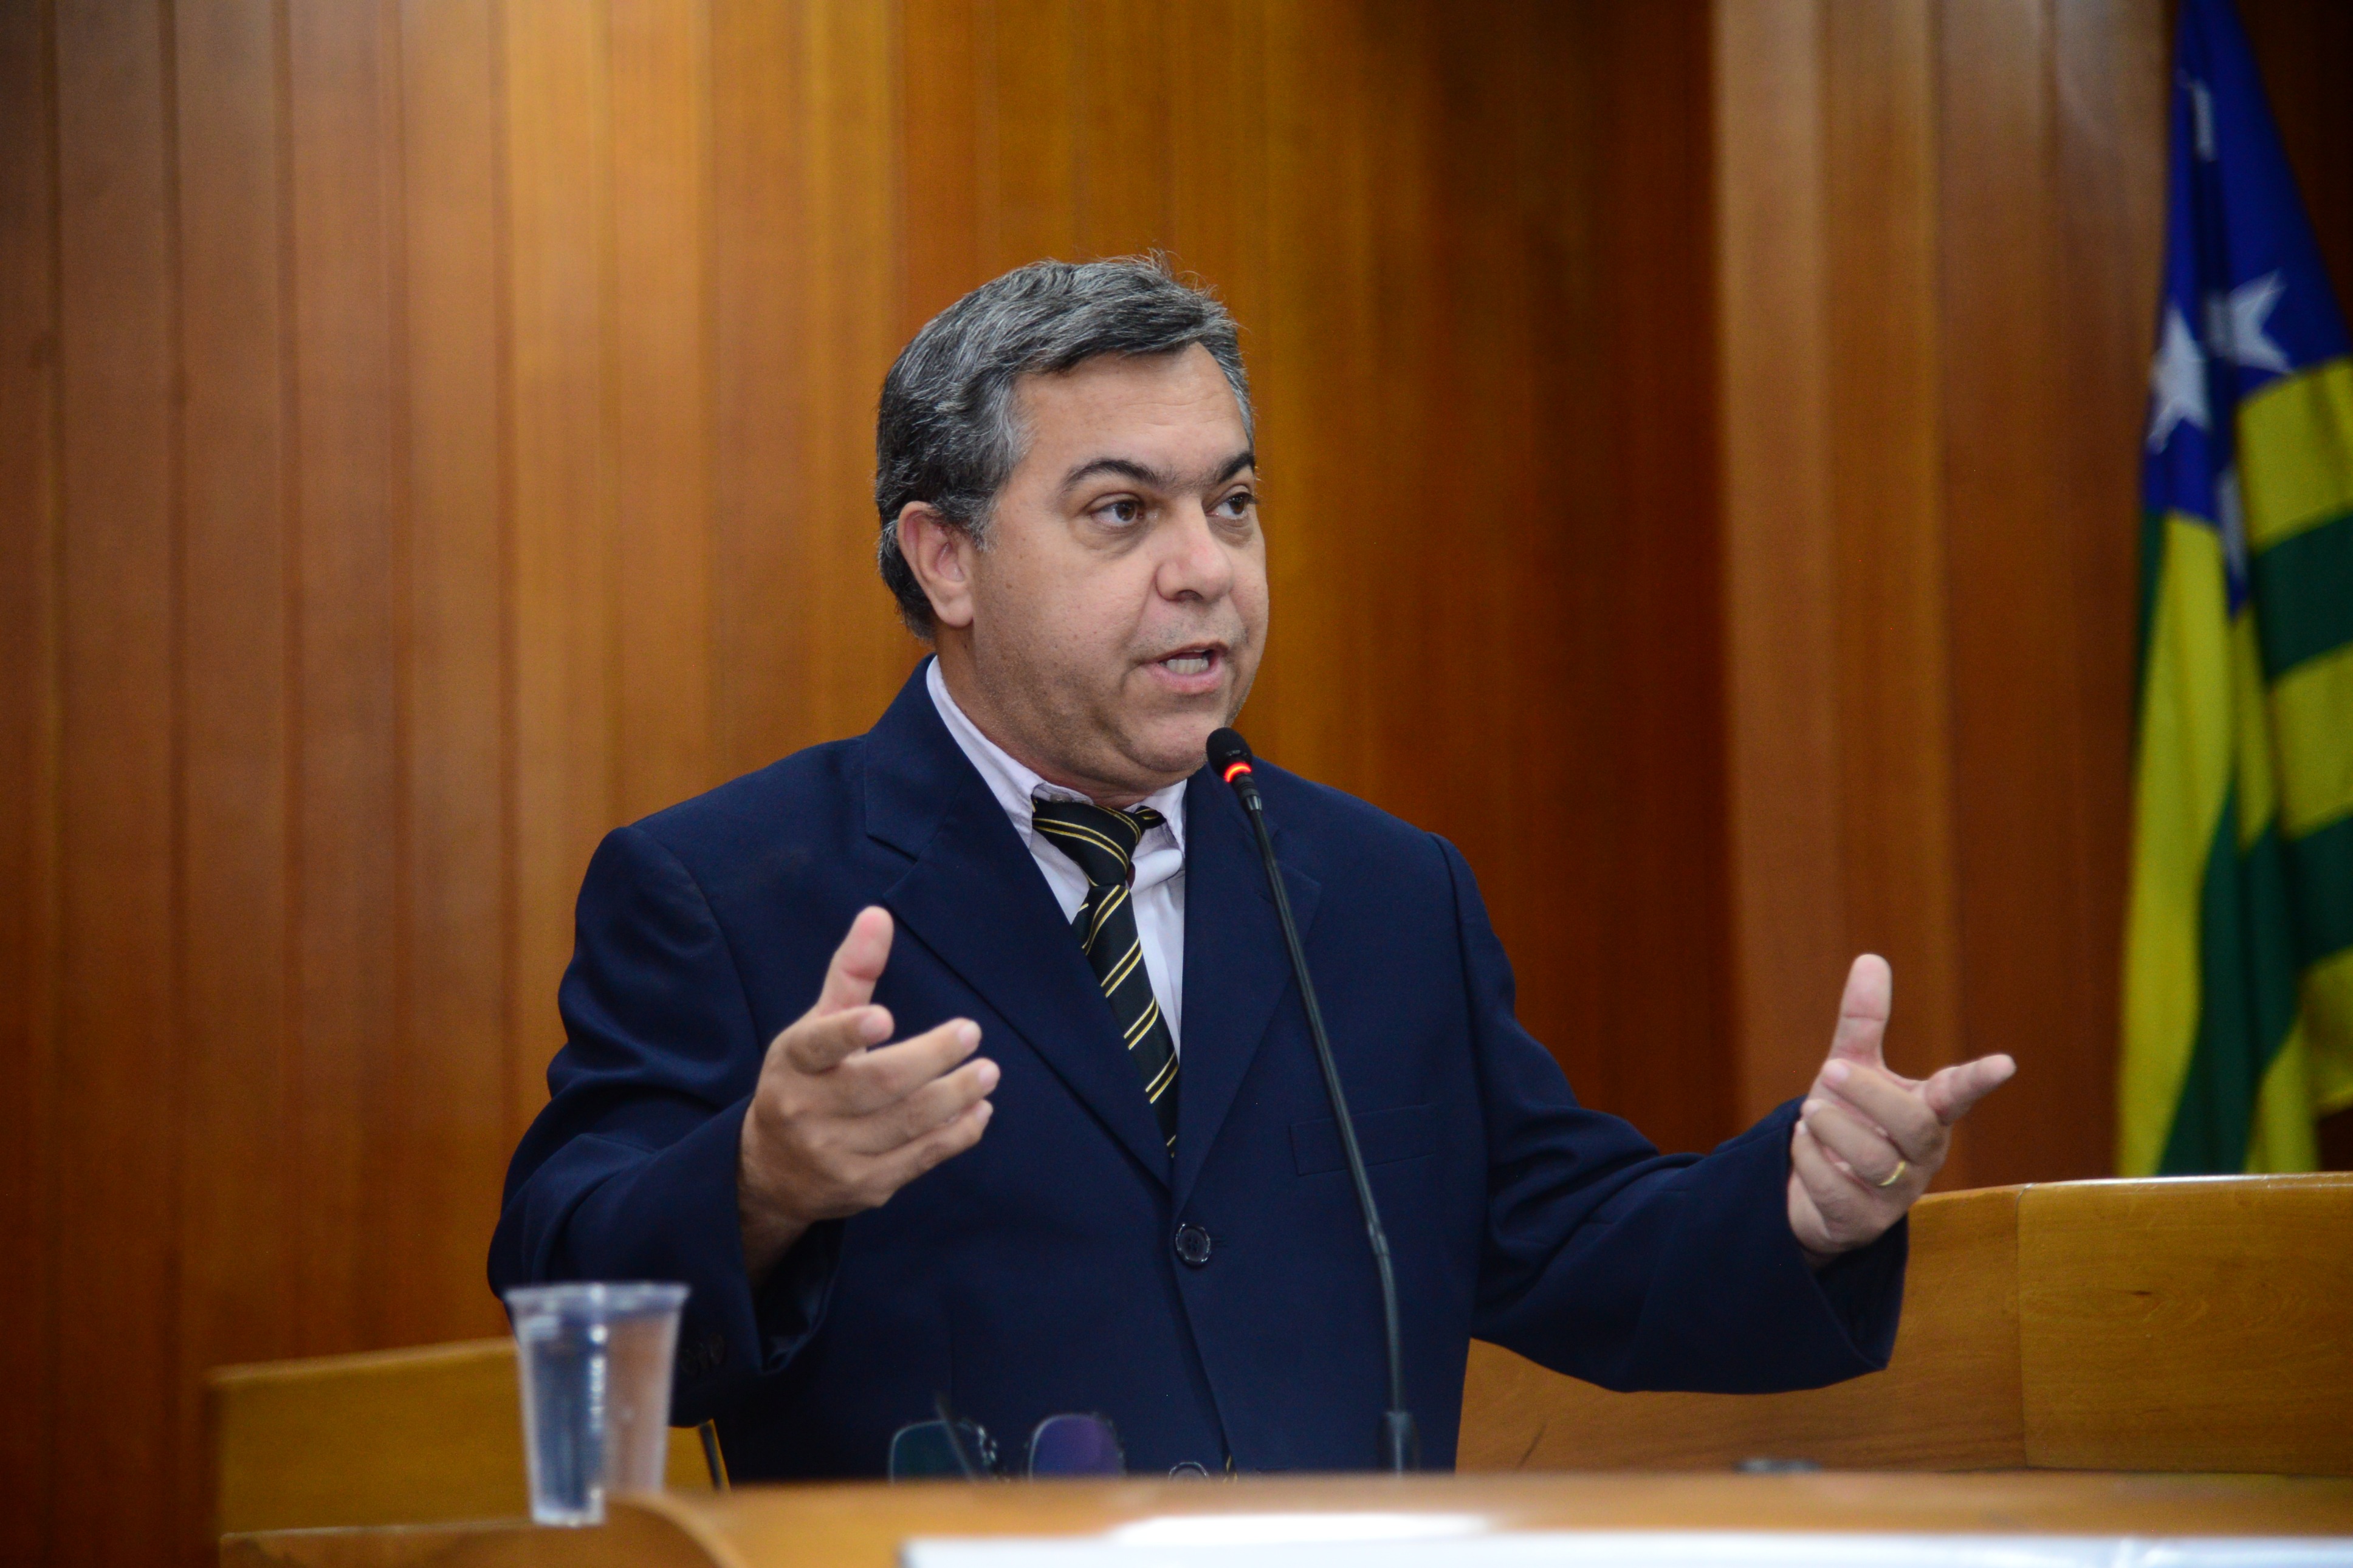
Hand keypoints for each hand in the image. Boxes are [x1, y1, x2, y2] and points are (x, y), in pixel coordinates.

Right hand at [737, 906, 996, 1283]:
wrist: (772, 1170)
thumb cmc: (805, 1080)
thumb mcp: (814, 1027)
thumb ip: (851, 974)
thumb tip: (879, 915)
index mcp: (793, 1063)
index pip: (817, 1044)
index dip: (849, 1032)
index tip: (884, 1018)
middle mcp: (806, 1110)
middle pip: (877, 1084)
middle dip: (931, 1059)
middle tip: (971, 1034)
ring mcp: (834, 1154)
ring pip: (906, 1123)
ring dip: (955, 1096)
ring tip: (987, 1073)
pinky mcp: (863, 1187)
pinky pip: (918, 1158)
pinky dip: (956, 1134)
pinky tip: (979, 1111)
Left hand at [1785, 954, 2015, 1262]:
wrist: (1815, 1191)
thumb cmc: (1848, 1121)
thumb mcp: (1850, 1068)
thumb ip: (1863, 1022)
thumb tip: (1871, 958)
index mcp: (1926, 1112)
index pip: (1957, 1093)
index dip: (1977, 1079)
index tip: (2004, 1063)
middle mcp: (1921, 1155)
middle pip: (1914, 1126)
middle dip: (1869, 1095)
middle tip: (1829, 1069)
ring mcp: (1897, 1193)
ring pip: (1874, 1159)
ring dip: (1833, 1128)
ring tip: (1809, 1111)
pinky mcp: (1864, 1221)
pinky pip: (1836, 1188)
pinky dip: (1810, 1159)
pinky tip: (1802, 1143)